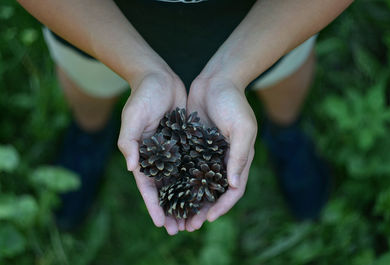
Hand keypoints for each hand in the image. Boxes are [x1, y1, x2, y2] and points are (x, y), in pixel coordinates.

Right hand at [118, 72, 186, 234]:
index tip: (162, 224)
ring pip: (180, 181)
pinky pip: (193, 164)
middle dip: (171, 210)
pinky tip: (207, 192)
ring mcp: (173, 151)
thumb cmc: (143, 96)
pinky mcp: (186, 142)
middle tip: (180, 229)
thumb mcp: (132, 117)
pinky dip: (197, 179)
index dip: (153, 206)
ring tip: (195, 217)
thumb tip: (132, 167)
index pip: (147, 187)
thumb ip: (129, 142)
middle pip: (165, 190)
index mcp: (142, 155)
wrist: (159, 77)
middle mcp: (158, 157)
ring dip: (186, 199)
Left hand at [186, 76, 256, 230]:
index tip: (208, 218)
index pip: (233, 190)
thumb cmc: (233, 103)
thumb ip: (239, 156)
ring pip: (197, 183)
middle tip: (188, 225)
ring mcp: (207, 154)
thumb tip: (233, 185)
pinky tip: (167, 191)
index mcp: (238, 159)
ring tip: (176, 215)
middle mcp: (223, 160)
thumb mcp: (242, 128)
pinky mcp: (193, 146)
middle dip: (202, 209)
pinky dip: (179, 180)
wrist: (216, 80)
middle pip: (213, 192)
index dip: (222, 206)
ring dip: (188, 200)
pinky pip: (186, 167)